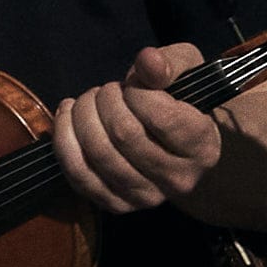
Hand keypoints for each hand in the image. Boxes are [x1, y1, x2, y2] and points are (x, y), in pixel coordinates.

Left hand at [50, 46, 223, 214]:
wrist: (176, 150)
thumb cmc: (181, 103)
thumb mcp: (185, 72)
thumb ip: (168, 64)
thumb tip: (146, 60)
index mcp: (202, 146)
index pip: (161, 117)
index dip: (135, 93)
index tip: (131, 86)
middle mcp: (178, 179)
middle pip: (123, 134)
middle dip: (104, 101)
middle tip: (106, 90)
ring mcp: (146, 197)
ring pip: (98, 154)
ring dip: (82, 117)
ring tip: (88, 102)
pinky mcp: (117, 205)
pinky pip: (79, 175)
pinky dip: (64, 140)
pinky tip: (67, 117)